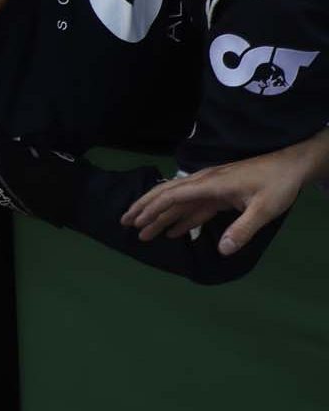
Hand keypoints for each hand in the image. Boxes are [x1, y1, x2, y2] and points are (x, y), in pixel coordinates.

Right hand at [121, 136, 327, 255]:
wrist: (292, 166)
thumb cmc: (278, 184)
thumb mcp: (264, 208)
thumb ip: (243, 229)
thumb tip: (222, 250)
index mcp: (210, 184)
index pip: (173, 195)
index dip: (152, 207)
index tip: (136, 220)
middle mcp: (205, 184)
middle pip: (167, 194)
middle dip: (145, 208)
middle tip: (125, 222)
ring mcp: (211, 188)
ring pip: (178, 202)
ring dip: (159, 215)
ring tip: (142, 231)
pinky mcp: (219, 194)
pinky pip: (194, 208)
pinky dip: (180, 219)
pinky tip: (172, 231)